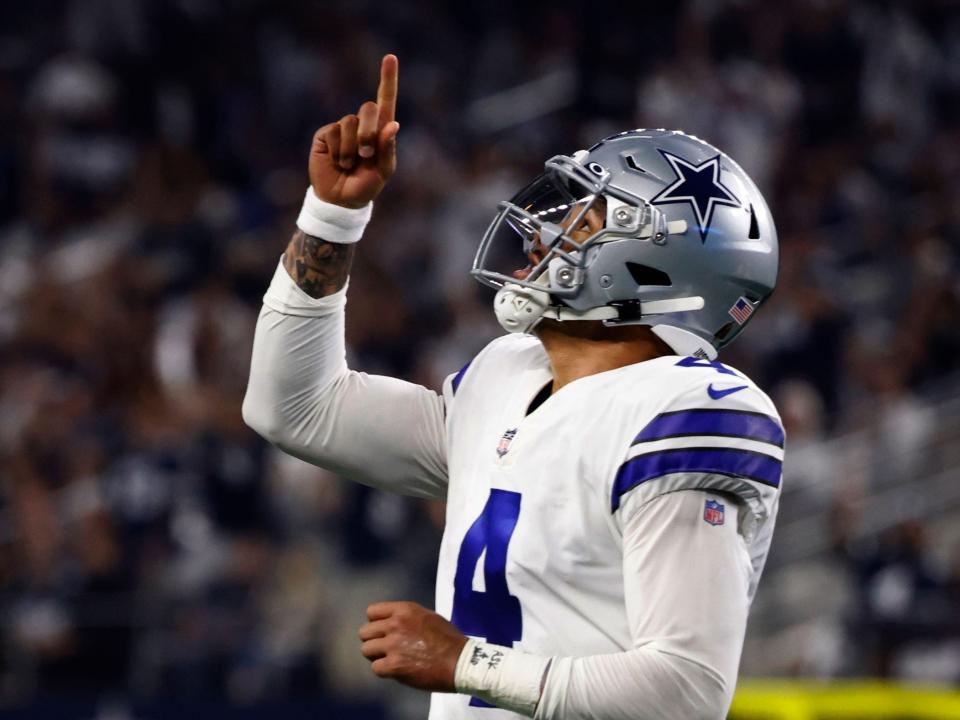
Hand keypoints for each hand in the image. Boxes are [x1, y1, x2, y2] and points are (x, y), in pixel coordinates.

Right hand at [309, 54, 399, 208]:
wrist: (340, 200)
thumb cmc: (365, 185)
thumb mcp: (382, 171)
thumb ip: (388, 149)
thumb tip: (393, 124)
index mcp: (380, 131)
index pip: (385, 100)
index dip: (388, 79)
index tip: (390, 57)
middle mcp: (361, 125)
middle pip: (368, 108)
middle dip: (369, 133)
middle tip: (366, 155)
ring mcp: (342, 128)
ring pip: (350, 122)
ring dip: (352, 148)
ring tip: (349, 164)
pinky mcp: (325, 134)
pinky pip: (334, 132)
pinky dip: (339, 151)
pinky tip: (337, 162)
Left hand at [358, 601, 467, 691]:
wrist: (460, 662)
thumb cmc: (448, 639)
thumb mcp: (428, 617)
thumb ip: (407, 618)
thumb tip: (391, 624)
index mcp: (404, 610)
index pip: (372, 612)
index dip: (375, 623)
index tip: (383, 632)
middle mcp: (395, 625)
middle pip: (364, 632)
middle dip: (373, 641)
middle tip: (385, 649)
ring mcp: (393, 645)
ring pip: (366, 650)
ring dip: (377, 656)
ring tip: (390, 660)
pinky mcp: (394, 666)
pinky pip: (375, 668)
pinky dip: (384, 671)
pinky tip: (396, 670)